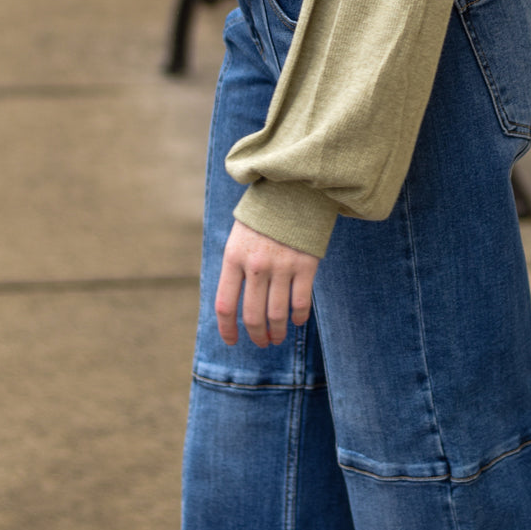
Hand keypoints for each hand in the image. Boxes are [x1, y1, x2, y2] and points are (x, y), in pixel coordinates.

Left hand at [214, 219, 318, 347]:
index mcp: (234, 256)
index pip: (225, 305)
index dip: (227, 329)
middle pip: (252, 315)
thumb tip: (235, 304)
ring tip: (278, 337)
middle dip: (257, 335)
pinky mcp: (305, 264)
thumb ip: (236, 267)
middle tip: (262, 342)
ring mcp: (282, 265)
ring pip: (276, 314)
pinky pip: (300, 302)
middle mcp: (256, 265)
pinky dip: (299, 317)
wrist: (294, 188)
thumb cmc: (264, 216)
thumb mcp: (239, 236)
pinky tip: (298, 320)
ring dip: (277, 332)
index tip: (232, 341)